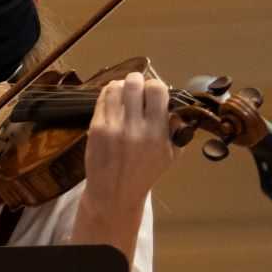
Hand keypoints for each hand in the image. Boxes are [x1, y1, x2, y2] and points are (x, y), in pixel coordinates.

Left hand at [81, 70, 178, 218]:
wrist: (115, 192)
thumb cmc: (146, 172)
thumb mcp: (171, 154)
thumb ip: (175, 128)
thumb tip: (173, 104)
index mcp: (156, 133)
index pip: (157, 90)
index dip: (157, 85)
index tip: (155, 91)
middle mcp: (134, 128)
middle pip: (134, 84)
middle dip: (137, 80)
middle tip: (138, 86)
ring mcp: (112, 127)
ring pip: (114, 88)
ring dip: (121, 85)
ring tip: (125, 90)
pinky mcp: (95, 128)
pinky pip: (101, 100)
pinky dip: (108, 94)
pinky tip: (113, 97)